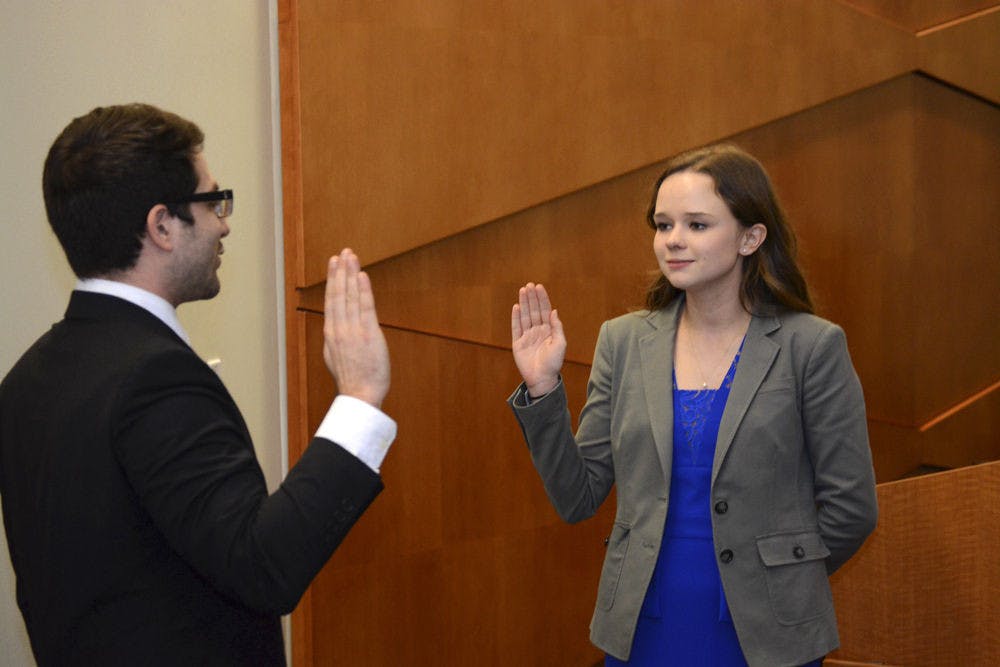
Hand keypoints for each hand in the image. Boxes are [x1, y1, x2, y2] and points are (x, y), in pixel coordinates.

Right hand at [323, 249, 389, 406]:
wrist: (360, 395)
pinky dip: (363, 290)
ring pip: (350, 296)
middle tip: (342, 252)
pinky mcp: (369, 334)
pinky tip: (361, 275)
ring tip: (351, 256)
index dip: (332, 280)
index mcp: (331, 334)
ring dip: (350, 274)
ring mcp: (353, 330)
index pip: (331, 300)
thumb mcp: (336, 356)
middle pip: (338, 294)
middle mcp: (339, 329)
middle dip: (340, 271)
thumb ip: (337, 338)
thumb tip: (336, 326)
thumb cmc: (352, 379)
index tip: (333, 263)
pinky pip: (365, 307)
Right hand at [511, 283, 564, 396]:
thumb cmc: (554, 363)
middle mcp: (537, 331)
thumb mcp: (560, 344)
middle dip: (532, 297)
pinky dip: (515, 317)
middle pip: (534, 310)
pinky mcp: (518, 343)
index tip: (539, 287)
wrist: (542, 378)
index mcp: (548, 330)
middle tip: (529, 285)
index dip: (542, 299)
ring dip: (524, 303)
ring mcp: (527, 336)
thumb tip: (554, 311)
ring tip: (522, 290)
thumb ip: (557, 327)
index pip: (544, 310)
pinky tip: (516, 306)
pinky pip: (516, 327)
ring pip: (525, 316)